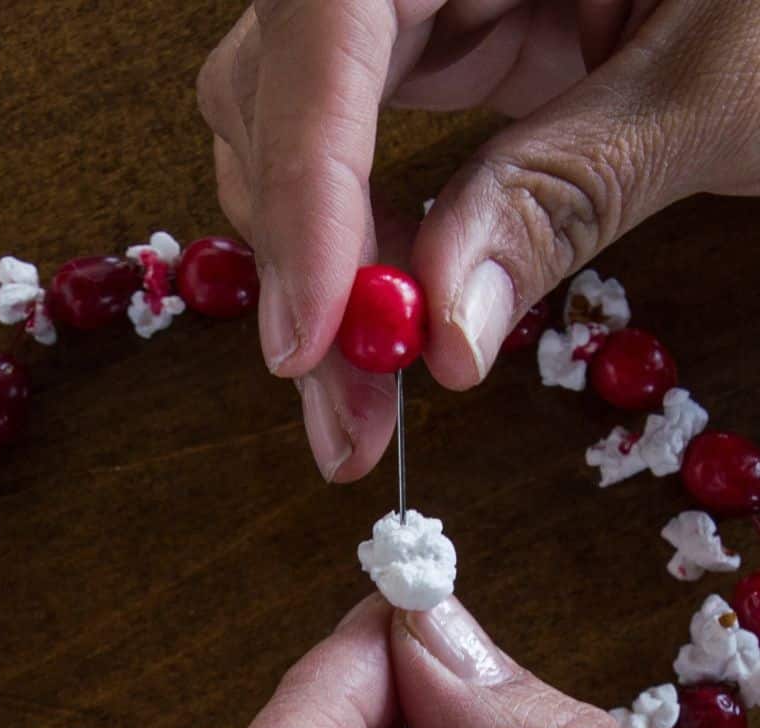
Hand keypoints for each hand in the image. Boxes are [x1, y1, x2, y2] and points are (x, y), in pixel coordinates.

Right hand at [197, 0, 759, 480]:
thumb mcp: (713, 85)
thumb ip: (569, 190)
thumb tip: (442, 333)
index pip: (334, 18)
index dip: (303, 178)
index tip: (312, 335)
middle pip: (285, 85)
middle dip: (302, 258)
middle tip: (347, 417)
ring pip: (294, 126)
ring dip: (317, 273)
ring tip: (366, 401)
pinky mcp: (446, 38)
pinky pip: (354, 145)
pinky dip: (361, 246)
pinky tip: (395, 322)